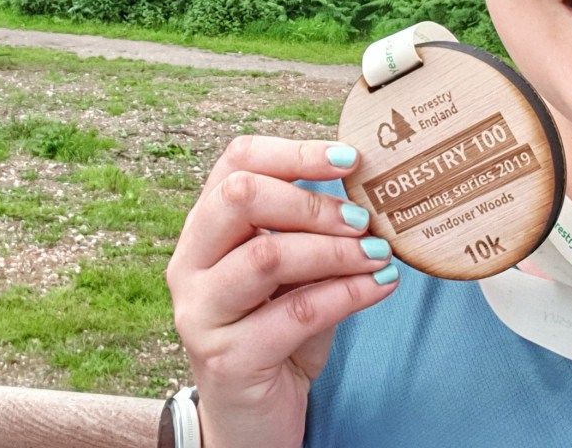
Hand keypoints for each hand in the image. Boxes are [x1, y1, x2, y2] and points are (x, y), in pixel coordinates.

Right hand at [166, 135, 398, 447]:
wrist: (252, 422)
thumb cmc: (277, 333)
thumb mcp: (291, 274)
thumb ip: (309, 233)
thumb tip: (367, 189)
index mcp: (204, 229)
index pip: (236, 162)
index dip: (294, 151)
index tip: (350, 158)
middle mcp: (190, 264)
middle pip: (240, 196)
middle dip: (312, 201)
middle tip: (363, 219)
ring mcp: (201, 312)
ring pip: (268, 254)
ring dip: (336, 250)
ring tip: (379, 254)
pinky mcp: (228, 358)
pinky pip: (296, 312)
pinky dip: (348, 293)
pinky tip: (381, 287)